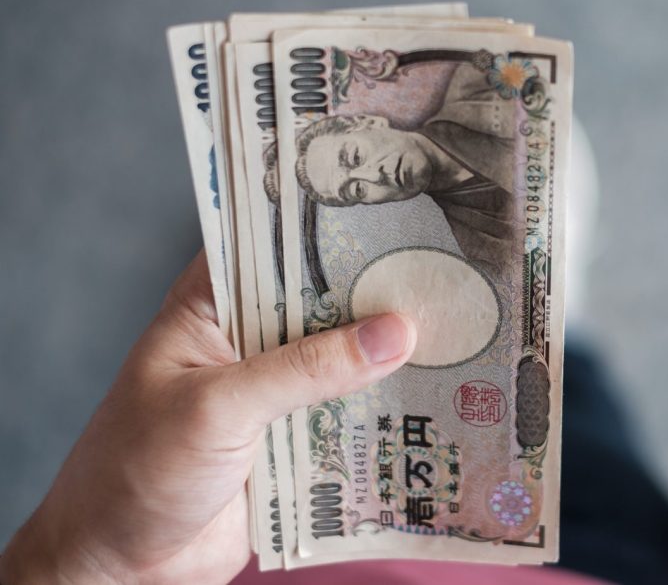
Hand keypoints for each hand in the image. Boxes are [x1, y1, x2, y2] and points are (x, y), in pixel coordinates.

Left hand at [0, 251, 416, 583]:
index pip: (272, 243)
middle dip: (373, 290)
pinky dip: (382, 404)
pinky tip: (432, 392)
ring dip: (384, 351)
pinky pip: (347, 409)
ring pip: (340, 356)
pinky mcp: (294, 435)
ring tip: (454, 325)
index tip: (393, 210)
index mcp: (209, 306)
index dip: (327, 225)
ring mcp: (272, 388)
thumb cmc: (137, 472)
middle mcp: (245, 337)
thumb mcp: (218, 408)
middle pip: (320, 299)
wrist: (120, 567)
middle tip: (443, 269)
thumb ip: (306, 370)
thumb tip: (394, 333)